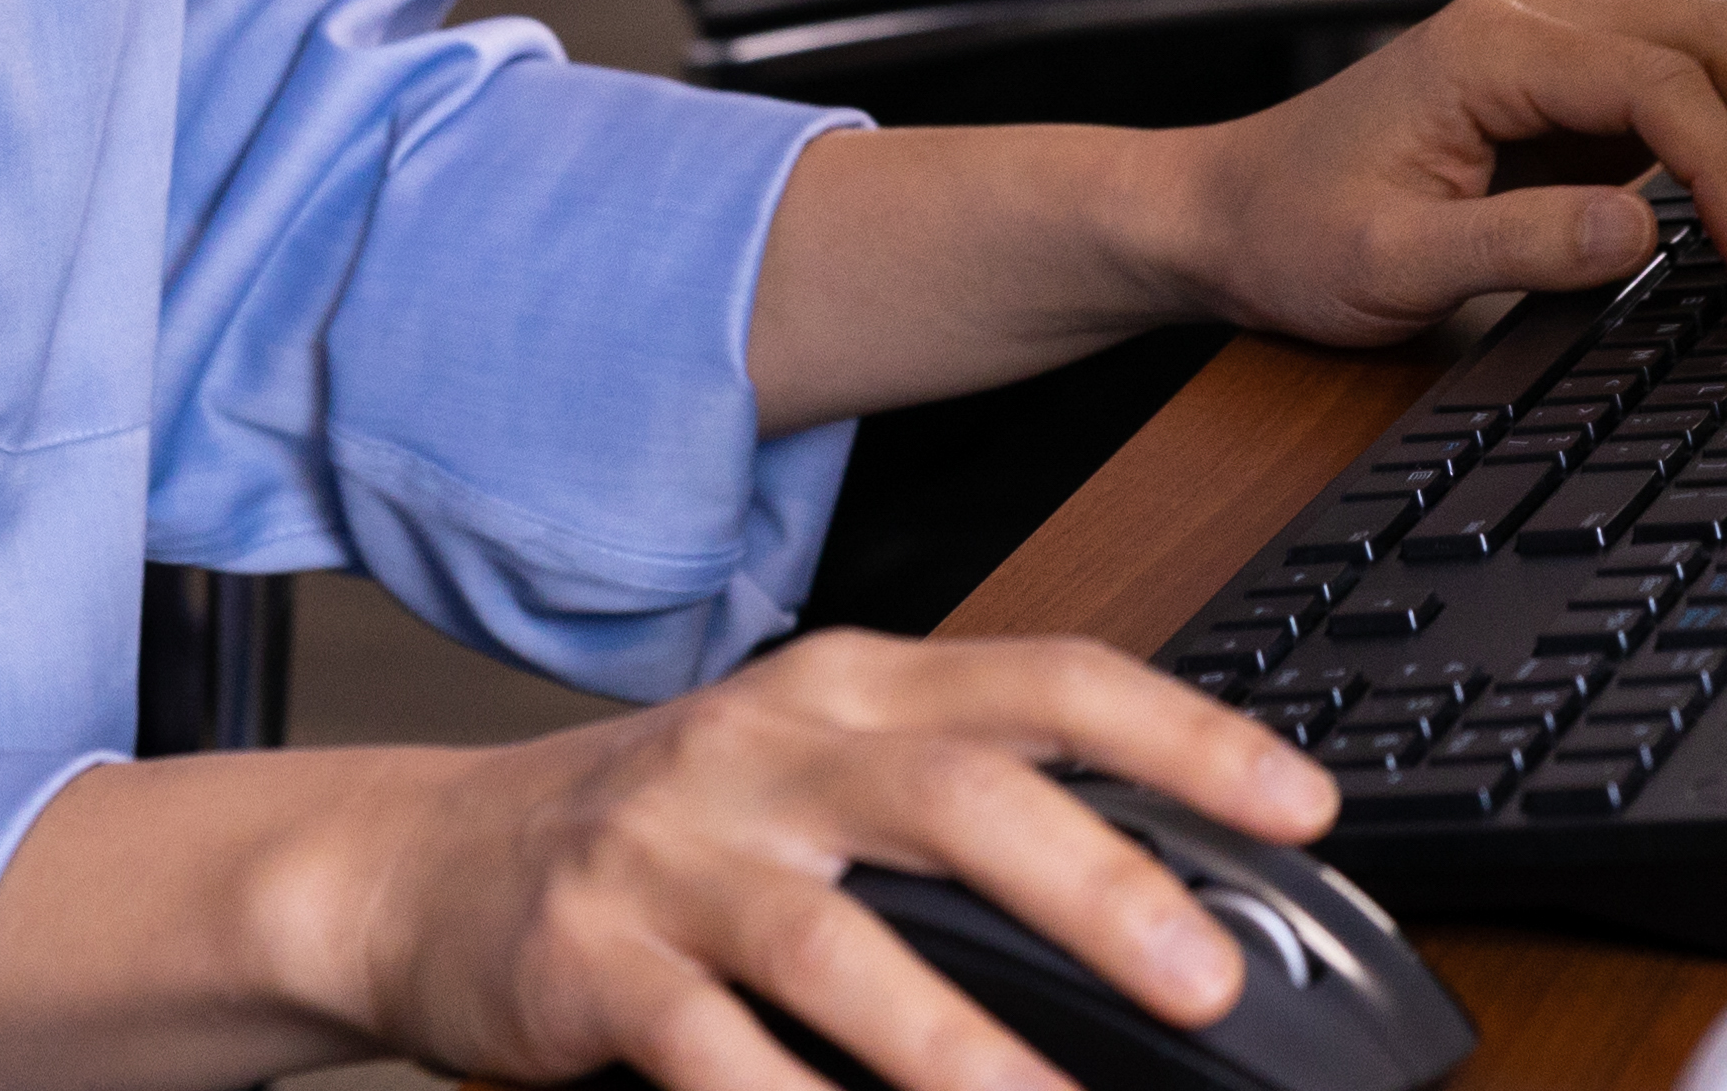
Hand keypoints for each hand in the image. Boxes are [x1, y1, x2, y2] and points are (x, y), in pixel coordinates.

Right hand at [337, 631, 1327, 1090]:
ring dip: (957, 1044)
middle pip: (954, 793)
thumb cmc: (664, 830)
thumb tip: (1169, 893)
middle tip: (1207, 979)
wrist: (422, 862)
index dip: (1183, 733)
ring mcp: (676, 854)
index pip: (1045, 679)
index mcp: (850, 689)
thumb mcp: (813, 775)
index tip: (1304, 805)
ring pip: (838, 941)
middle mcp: (770, 749)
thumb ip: (963, 805)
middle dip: (1095, 884)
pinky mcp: (594, 961)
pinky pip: (708, 1048)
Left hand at [1140, 0, 1726, 348]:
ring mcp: (1552, 43)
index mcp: (1492, 47)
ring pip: (1715, 43)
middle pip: (1714, 36)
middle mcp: (1533, 19)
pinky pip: (1686, 80)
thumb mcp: (1390, 266)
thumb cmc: (1292, 235)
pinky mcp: (1564, 84)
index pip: (1661, 85)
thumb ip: (1519, 245)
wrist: (1222, 210)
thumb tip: (1646, 231)